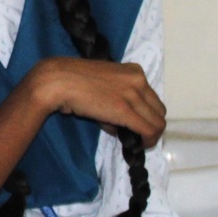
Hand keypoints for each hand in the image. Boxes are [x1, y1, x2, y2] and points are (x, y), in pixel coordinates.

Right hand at [23, 57, 165, 145]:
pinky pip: (148, 130)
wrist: (58, 80)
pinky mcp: (125, 110)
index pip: (152, 97)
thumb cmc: (73, 80)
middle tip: (137, 134)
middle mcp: (138, 80)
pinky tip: (139, 145)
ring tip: (135, 140)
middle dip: (151, 124)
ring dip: (150, 135)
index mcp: (134, 71)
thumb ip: (117, 97)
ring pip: (157, 122)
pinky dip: (147, 141)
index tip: (135, 123)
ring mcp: (133, 94)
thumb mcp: (103, 84)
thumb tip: (119, 123)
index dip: (146, 114)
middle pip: (159, 110)